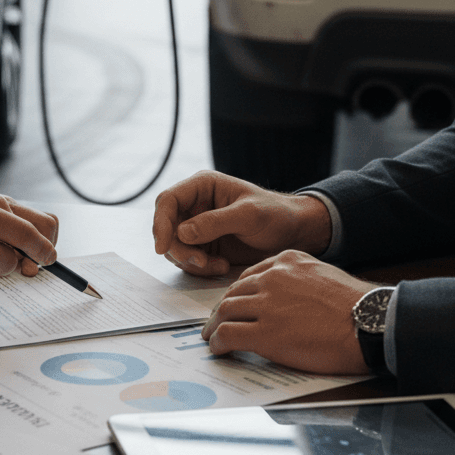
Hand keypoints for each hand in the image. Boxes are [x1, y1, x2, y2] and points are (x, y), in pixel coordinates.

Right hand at [152, 170, 331, 276]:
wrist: (293, 233)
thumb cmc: (276, 215)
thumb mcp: (249, 216)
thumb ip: (216, 222)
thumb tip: (182, 232)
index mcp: (203, 186)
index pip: (168, 200)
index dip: (160, 223)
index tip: (163, 247)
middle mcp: (196, 205)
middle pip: (167, 227)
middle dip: (179, 249)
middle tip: (201, 262)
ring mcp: (198, 226)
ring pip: (175, 246)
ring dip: (190, 261)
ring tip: (217, 266)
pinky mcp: (204, 245)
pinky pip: (188, 259)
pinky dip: (200, 268)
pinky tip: (221, 267)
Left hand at [201, 251, 372, 374]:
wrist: (369, 324)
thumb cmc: (355, 306)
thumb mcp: (323, 276)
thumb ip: (298, 280)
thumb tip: (286, 299)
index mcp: (287, 262)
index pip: (249, 275)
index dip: (237, 293)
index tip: (233, 303)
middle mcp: (272, 278)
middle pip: (233, 292)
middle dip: (221, 309)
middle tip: (216, 322)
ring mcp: (267, 305)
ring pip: (225, 310)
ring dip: (214, 326)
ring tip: (212, 337)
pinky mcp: (265, 333)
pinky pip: (228, 334)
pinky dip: (218, 342)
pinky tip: (219, 349)